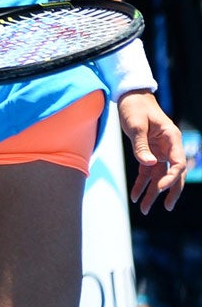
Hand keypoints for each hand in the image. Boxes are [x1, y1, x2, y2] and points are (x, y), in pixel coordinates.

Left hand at [119, 91, 187, 212]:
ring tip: (145, 209)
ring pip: (159, 176)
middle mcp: (169, 147)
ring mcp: (159, 151)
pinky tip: (135, 197)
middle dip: (169, 192)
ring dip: (152, 192)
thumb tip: (148, 164)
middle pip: (173, 174)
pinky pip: (147, 172)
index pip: (178, 164)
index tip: (160, 188)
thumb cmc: (135, 107)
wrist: (130, 96)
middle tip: (167, 208)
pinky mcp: (148, 153)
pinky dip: (142, 184)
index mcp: (172, 139)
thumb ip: (141, 145)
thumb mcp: (136, 125)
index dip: (172, 178)